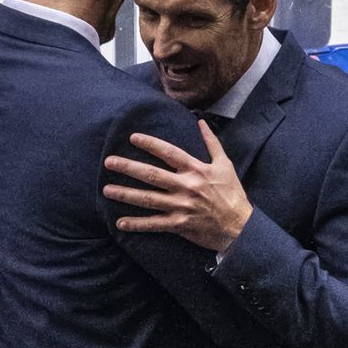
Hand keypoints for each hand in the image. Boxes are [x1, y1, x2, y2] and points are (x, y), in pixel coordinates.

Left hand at [103, 120, 252, 251]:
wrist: (240, 225)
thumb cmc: (232, 193)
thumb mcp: (225, 165)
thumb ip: (212, 143)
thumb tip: (201, 122)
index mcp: (196, 170)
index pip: (169, 153)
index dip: (150, 144)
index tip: (132, 138)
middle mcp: (186, 187)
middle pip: (152, 175)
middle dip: (129, 168)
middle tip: (109, 162)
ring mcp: (181, 207)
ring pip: (148, 199)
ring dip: (126, 194)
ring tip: (107, 190)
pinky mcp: (179, 224)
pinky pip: (154, 224)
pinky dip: (137, 224)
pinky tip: (120, 222)